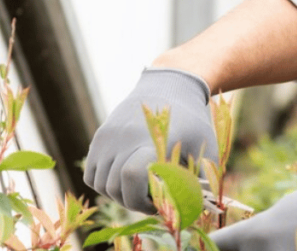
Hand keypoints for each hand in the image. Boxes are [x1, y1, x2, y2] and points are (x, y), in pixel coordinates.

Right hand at [83, 68, 217, 212]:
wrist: (169, 85)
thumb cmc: (192, 121)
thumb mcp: (205, 146)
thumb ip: (202, 180)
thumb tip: (196, 211)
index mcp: (152, 140)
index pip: (132, 176)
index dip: (143, 199)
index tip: (159, 204)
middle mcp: (124, 139)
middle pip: (116, 187)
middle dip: (134, 202)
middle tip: (153, 201)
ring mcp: (108, 138)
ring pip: (101, 185)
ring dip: (120, 195)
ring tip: (141, 189)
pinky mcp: (100, 137)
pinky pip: (91, 175)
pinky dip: (105, 184)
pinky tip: (126, 180)